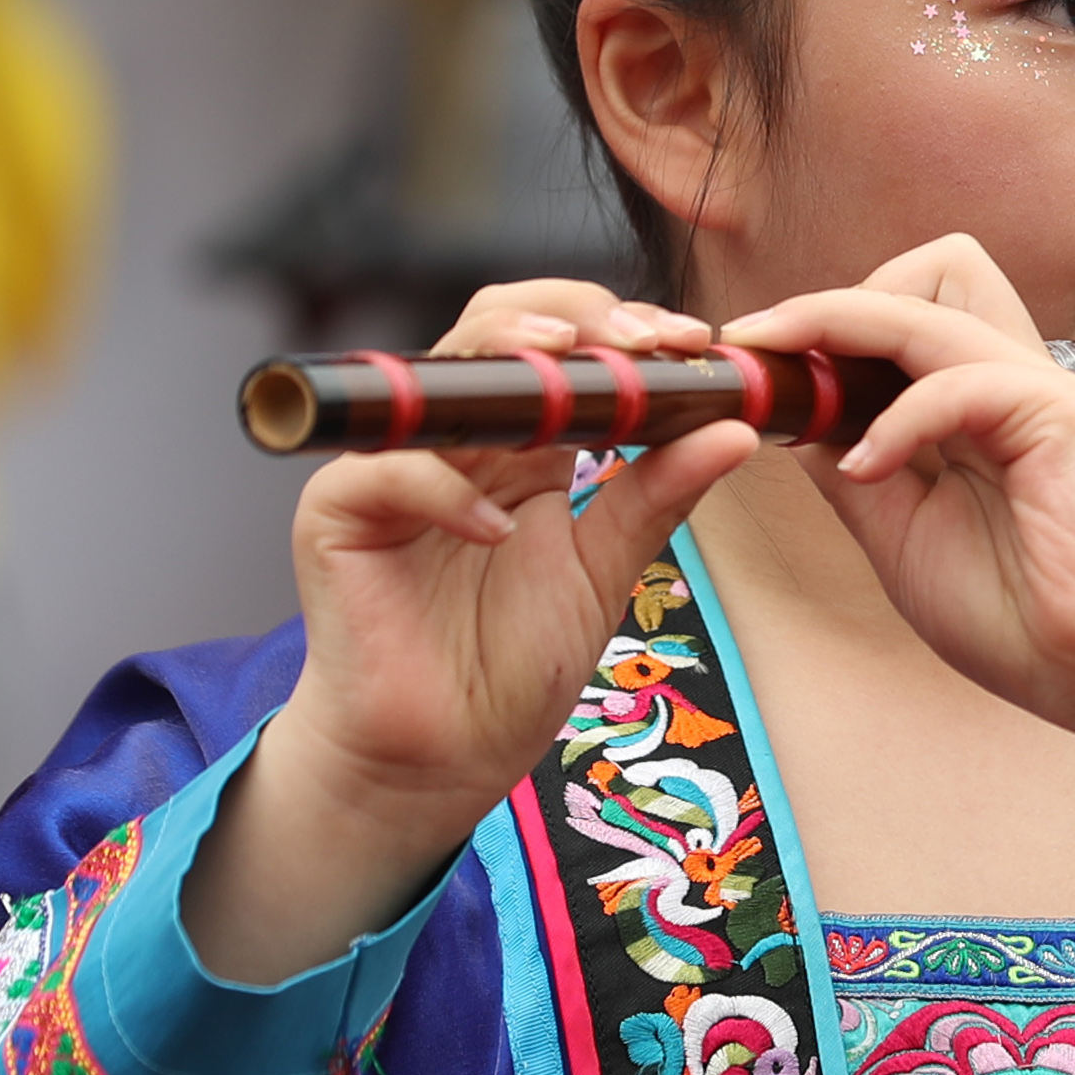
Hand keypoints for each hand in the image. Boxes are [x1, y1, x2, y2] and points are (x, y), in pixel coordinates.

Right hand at [186, 286, 759, 986]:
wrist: (447, 755)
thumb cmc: (515, 663)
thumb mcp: (606, 568)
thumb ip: (659, 495)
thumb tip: (737, 427)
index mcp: (522, 444)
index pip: (561, 345)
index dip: (621, 327)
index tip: (692, 342)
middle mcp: (456, 441)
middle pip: (498, 330)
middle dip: (576, 319)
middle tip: (645, 343)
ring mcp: (391, 468)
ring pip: (439, 377)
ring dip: (512, 361)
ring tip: (582, 377)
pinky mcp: (337, 515)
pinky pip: (390, 474)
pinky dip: (446, 491)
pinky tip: (498, 529)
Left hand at [721, 238, 1074, 839]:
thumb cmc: (1019, 611)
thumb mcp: (900, 532)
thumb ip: (852, 466)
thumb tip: (789, 416)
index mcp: (980, 399)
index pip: (903, 308)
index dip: (822, 325)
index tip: (752, 365)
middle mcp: (1010, 376)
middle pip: (933, 265)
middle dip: (838, 304)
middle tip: (778, 368)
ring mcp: (1036, 386)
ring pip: (935, 291)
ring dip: (844, 326)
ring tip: (792, 387)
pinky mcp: (1056, 412)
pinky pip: (957, 377)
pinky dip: (897, 418)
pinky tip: (867, 471)